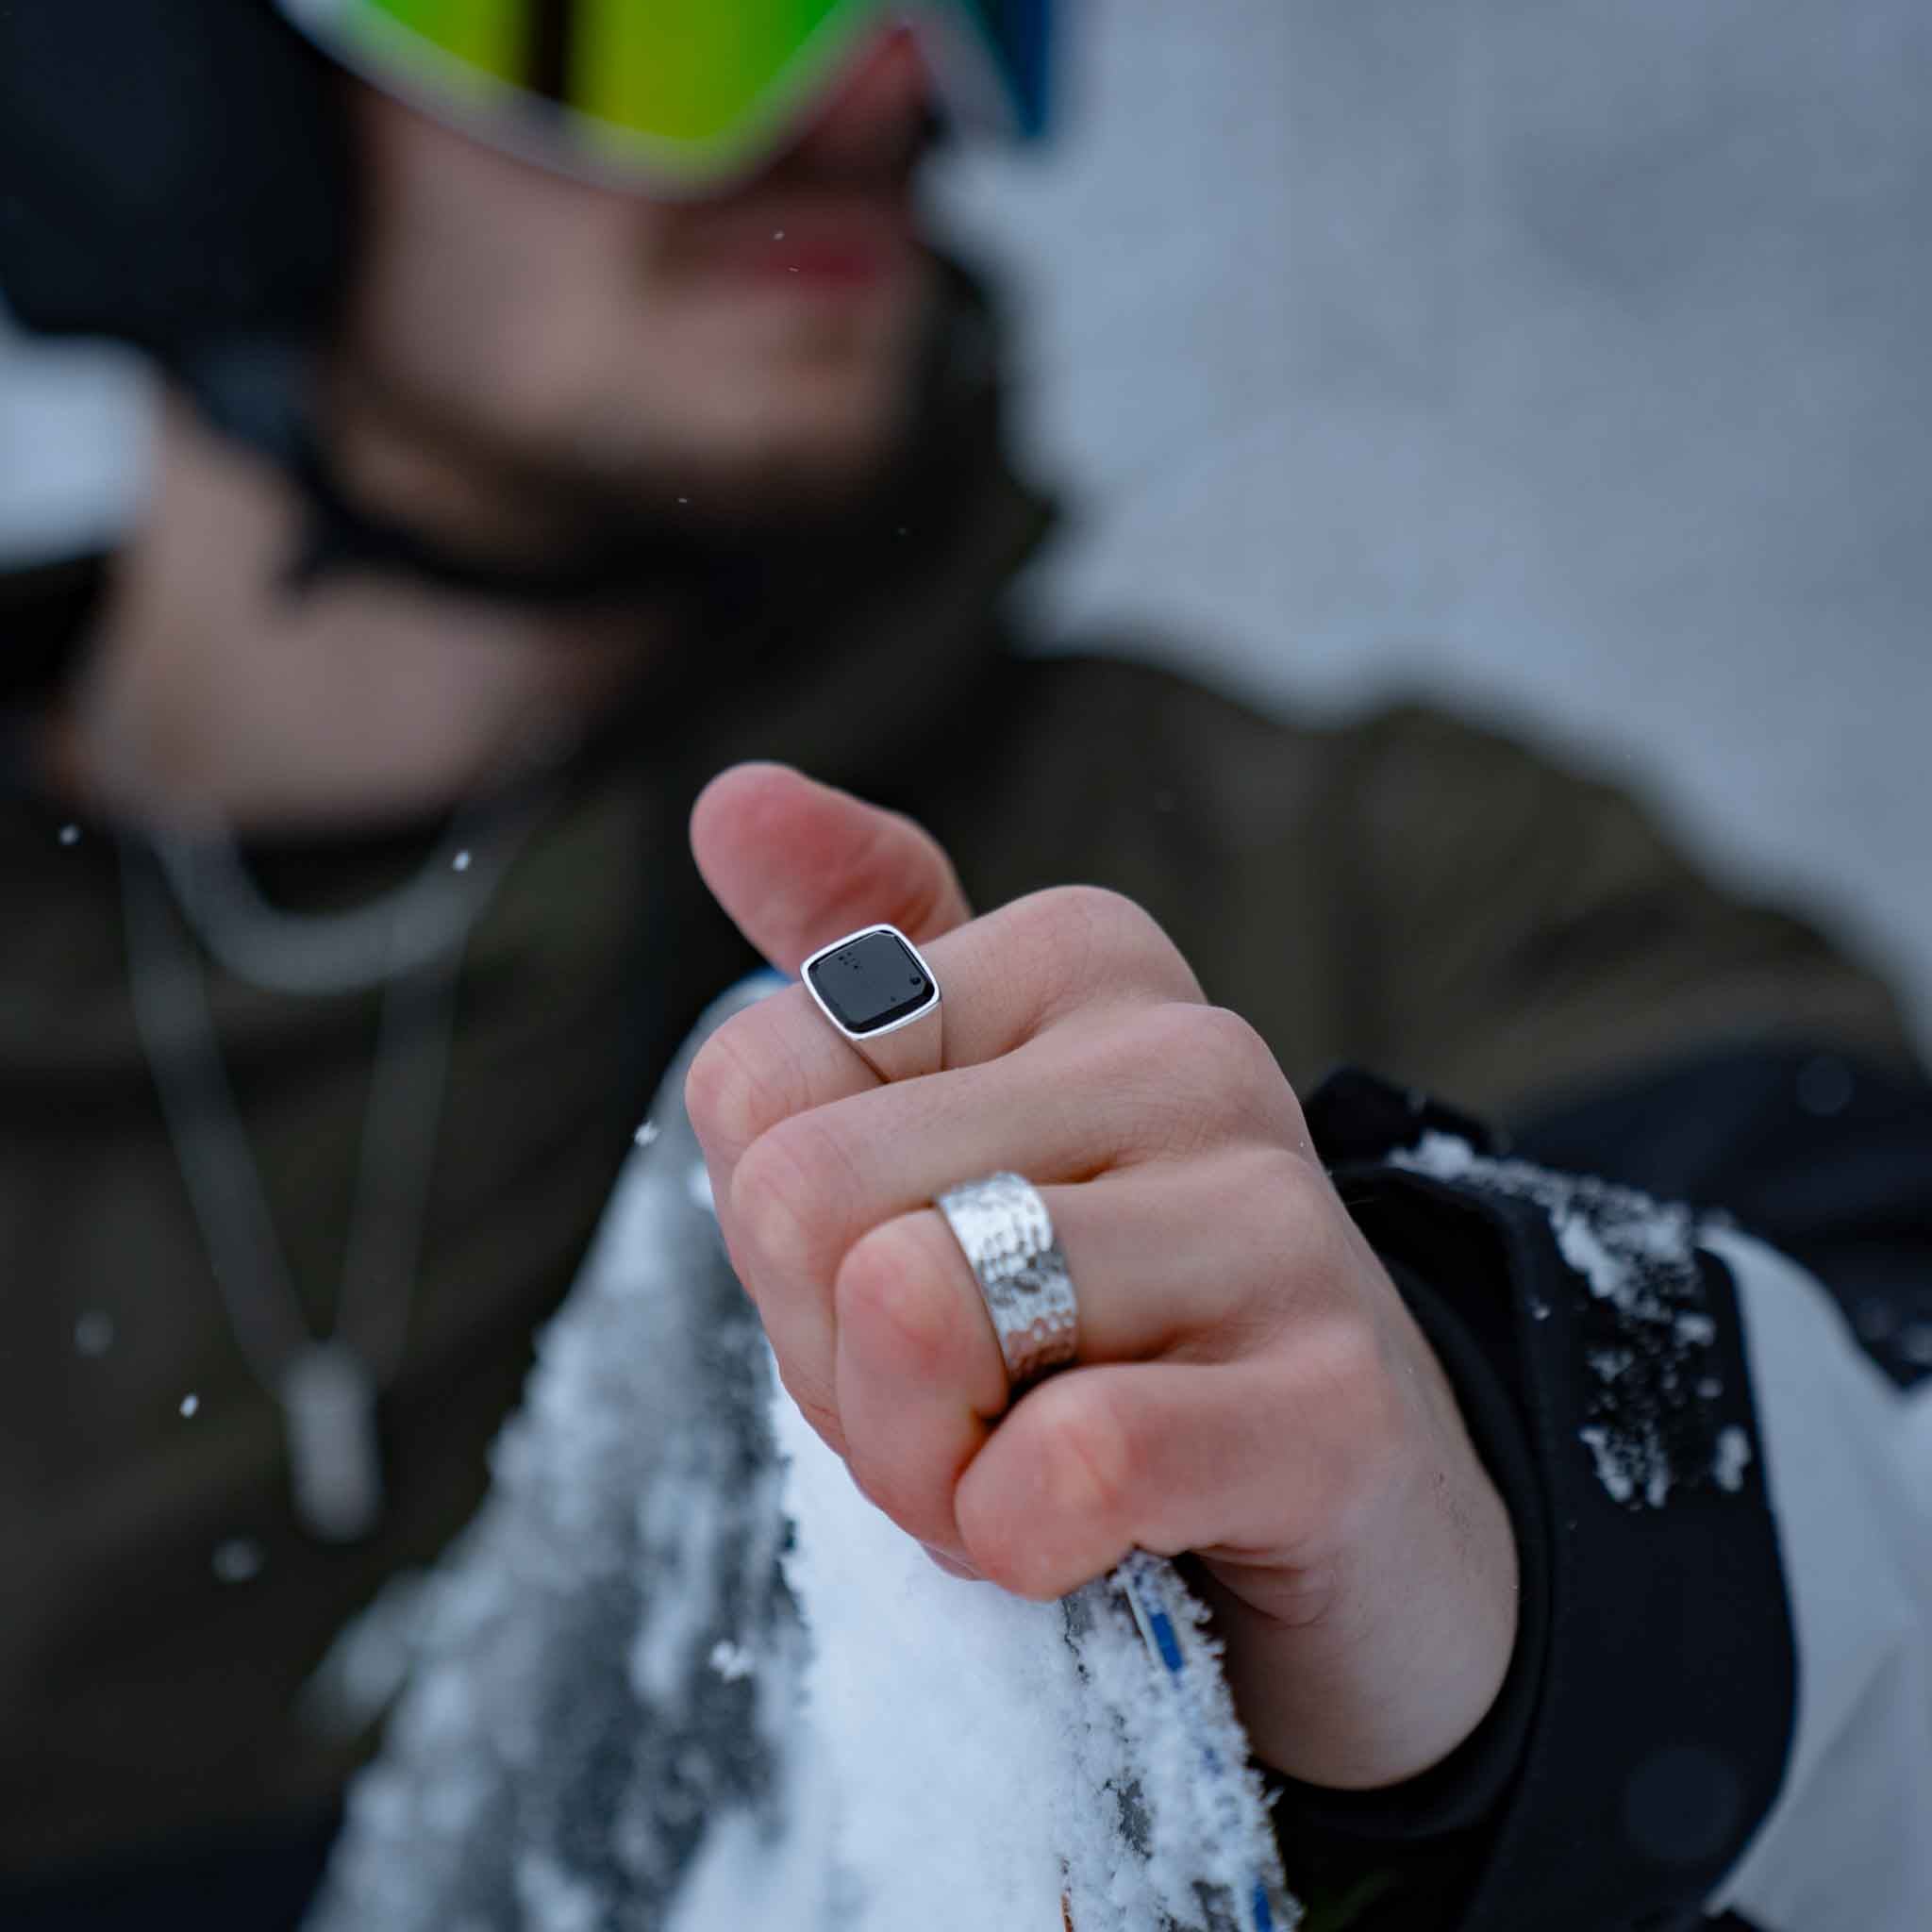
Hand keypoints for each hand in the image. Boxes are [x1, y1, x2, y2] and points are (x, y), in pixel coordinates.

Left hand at [684, 763, 1518, 1790]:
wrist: (1340, 1493)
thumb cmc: (1101, 1310)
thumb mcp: (960, 1125)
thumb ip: (852, 961)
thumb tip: (730, 801)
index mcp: (1078, 958)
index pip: (756, 1082)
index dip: (777, 1245)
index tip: (897, 1288)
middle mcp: (1187, 1048)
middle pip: (806, 1202)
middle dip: (834, 1365)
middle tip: (958, 1403)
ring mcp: (1275, 1213)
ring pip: (913, 1311)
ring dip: (918, 1463)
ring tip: (1017, 1464)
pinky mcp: (1333, 1395)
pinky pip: (1074, 1457)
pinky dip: (1019, 1536)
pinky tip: (1086, 1535)